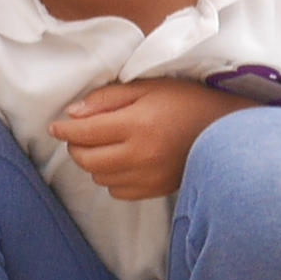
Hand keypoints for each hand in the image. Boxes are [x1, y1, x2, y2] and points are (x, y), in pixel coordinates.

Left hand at [52, 78, 232, 201]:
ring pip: (99, 177)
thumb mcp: (148, 87)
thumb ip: (107, 99)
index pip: (85, 132)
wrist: (225, 129)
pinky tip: (123, 162)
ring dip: (94, 162)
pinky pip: (117, 192)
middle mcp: (140, 154)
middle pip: (86, 159)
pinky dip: (112, 178)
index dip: (64, 130)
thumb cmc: (186, 101)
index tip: (56, 126)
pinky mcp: (155, 190)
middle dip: (76, 146)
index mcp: (137, 124)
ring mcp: (148, 176)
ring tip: (106, 146)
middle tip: (82, 134)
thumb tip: (73, 114)